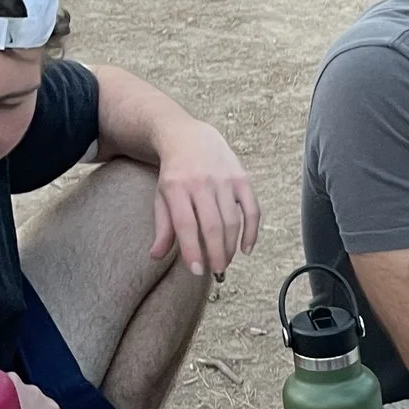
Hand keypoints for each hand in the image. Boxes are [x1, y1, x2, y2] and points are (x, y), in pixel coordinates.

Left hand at [149, 119, 260, 276]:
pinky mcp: (241, 178)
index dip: (193, 250)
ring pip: (232, 221)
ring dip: (231, 246)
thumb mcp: (162, 196)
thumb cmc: (174, 173)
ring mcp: (224, 179)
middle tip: (216, 271)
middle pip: (213, 226)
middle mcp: (201, 182)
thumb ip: (162, 227)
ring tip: (226, 261)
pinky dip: (252, 231)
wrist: (188, 137)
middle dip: (216, 253)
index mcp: (176, 187)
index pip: (186, 225)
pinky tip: (246, 249)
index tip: (197, 270)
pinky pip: (252, 209)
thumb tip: (156, 256)